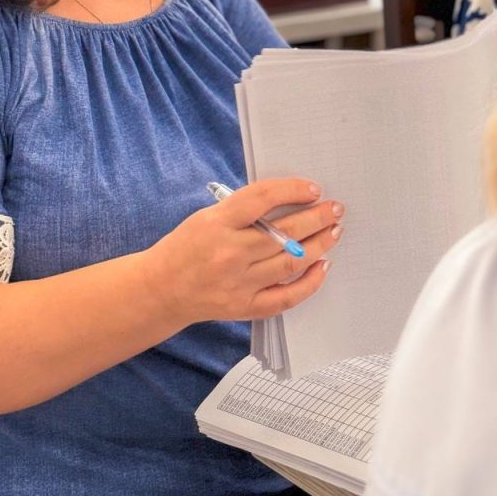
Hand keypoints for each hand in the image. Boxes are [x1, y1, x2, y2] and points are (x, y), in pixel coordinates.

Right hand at [146, 178, 343, 325]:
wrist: (161, 289)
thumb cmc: (184, 247)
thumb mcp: (206, 216)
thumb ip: (242, 210)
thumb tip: (287, 201)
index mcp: (217, 223)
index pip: (262, 199)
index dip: (292, 190)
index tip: (312, 189)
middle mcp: (230, 253)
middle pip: (285, 232)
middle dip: (316, 218)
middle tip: (335, 209)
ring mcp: (239, 283)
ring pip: (291, 263)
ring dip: (319, 245)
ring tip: (333, 232)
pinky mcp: (245, 307)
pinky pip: (286, 297)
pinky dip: (309, 283)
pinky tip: (322, 266)